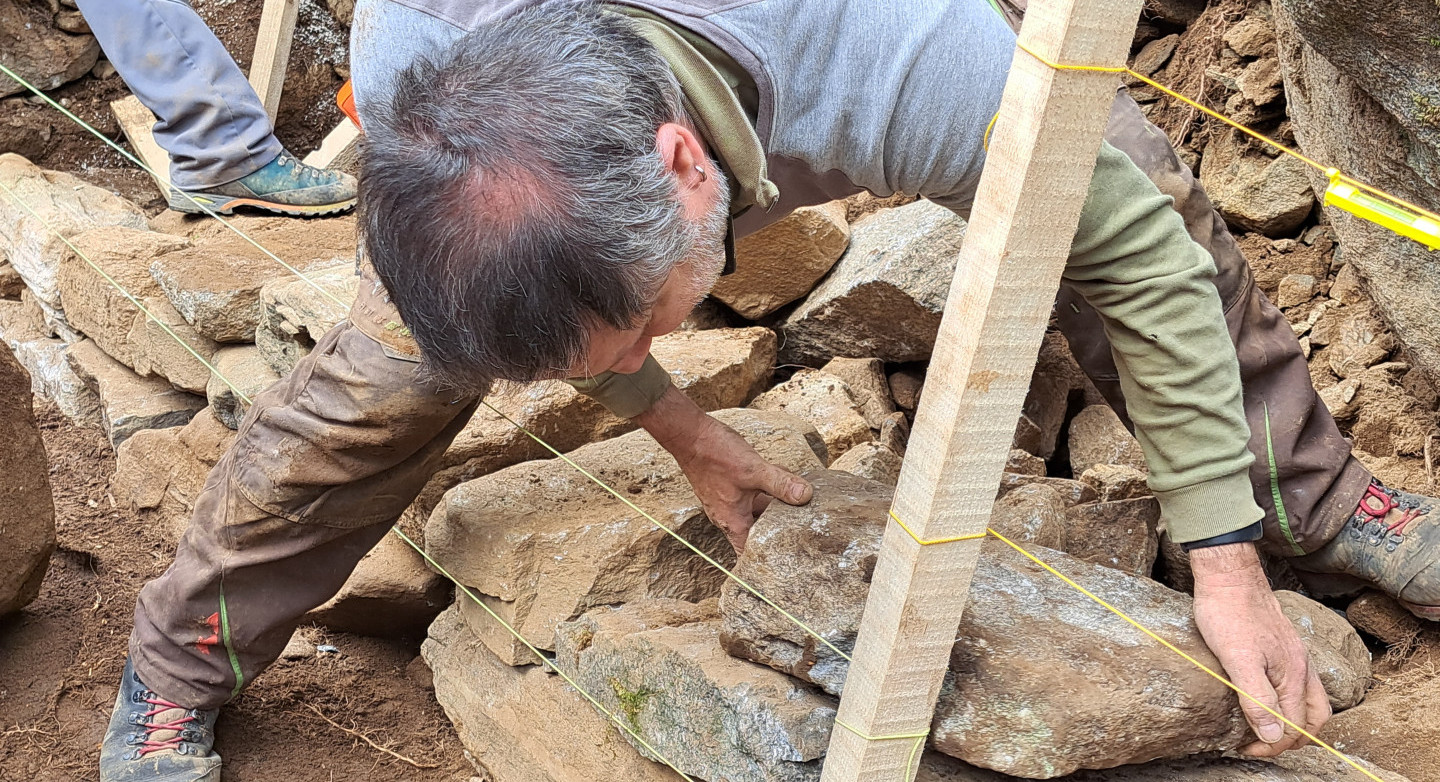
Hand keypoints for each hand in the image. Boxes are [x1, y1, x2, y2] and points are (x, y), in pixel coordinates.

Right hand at [634, 386, 812, 551]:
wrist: (689, 434)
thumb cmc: (715, 455)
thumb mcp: (754, 470)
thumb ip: (781, 483)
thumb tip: (806, 497)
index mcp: (733, 521)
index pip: (750, 553)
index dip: (767, 560)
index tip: (787, 559)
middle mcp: (727, 516)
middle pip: (757, 532)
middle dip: (777, 529)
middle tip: (802, 527)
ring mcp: (726, 501)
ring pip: (755, 512)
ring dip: (772, 507)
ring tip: (797, 499)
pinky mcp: (726, 487)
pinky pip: (750, 496)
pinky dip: (764, 491)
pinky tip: (780, 477)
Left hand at [1190, 542, 1330, 756]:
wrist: (1229, 576)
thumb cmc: (1228, 614)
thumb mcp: (1237, 660)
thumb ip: (1257, 699)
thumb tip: (1274, 735)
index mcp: (1293, 675)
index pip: (1295, 726)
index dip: (1272, 744)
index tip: (1247, 749)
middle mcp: (1301, 667)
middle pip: (1313, 717)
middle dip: (1293, 738)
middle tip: (1263, 747)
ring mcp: (1295, 656)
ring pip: (1309, 699)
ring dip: (1296, 721)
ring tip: (1272, 730)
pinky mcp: (1283, 646)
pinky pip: (1297, 682)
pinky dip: (1290, 700)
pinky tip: (1271, 698)